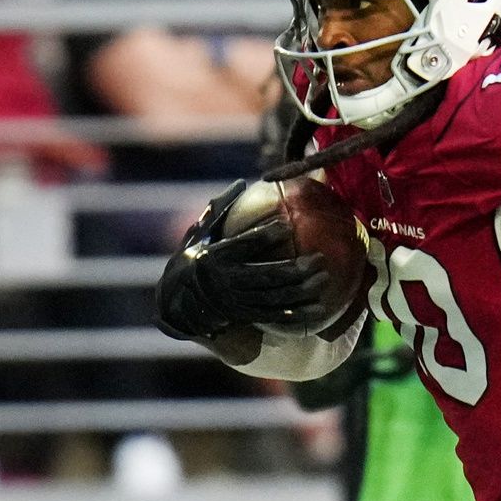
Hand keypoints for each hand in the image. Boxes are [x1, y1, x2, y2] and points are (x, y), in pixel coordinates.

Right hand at [155, 181, 330, 340]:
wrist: (176, 303)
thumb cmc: (192, 260)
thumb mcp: (198, 234)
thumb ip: (220, 211)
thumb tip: (242, 183)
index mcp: (215, 256)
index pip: (244, 245)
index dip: (266, 236)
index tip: (288, 226)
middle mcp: (226, 281)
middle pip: (266, 275)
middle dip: (296, 269)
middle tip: (319, 259)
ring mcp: (235, 302)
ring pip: (273, 299)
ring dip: (301, 292)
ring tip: (324, 281)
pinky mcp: (243, 317)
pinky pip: (273, 317)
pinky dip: (296, 315)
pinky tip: (318, 311)